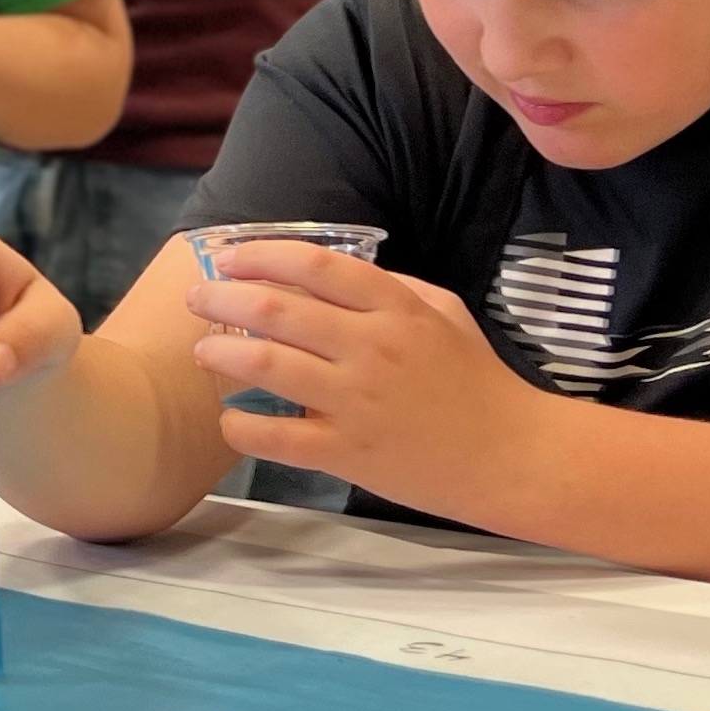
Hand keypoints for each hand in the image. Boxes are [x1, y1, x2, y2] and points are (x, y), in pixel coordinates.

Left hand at [183, 239, 548, 505]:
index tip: (228, 257)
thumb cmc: (477, 381)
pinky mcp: (347, 453)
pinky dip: (241, 426)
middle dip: (223, 298)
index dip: (262, 254)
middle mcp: (371, 348)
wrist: (511, 456)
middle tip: (198, 299)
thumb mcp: (446, 315)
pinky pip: (277, 437)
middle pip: (277, 309)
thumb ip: (393, 288)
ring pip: (267, 367)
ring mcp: (356, 401)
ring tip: (202, 352)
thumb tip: (333, 273)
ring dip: (221, 354)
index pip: (315, 265)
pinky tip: (230, 418)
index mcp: (395, 308)